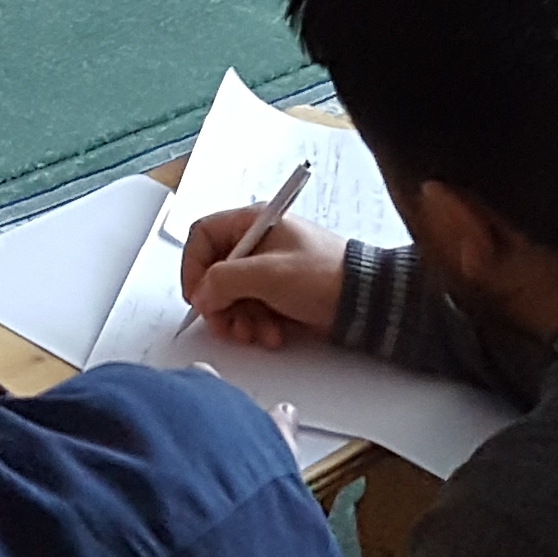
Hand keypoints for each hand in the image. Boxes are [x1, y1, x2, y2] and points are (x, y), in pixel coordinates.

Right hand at [181, 202, 347, 350]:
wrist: (363, 301)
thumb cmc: (325, 275)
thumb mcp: (267, 274)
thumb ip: (224, 281)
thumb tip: (202, 293)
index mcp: (254, 223)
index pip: (204, 236)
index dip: (193, 266)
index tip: (197, 296)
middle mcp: (258, 243)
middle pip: (215, 272)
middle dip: (219, 303)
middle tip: (225, 323)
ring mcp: (268, 269)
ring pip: (231, 296)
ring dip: (239, 320)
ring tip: (255, 332)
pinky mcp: (278, 293)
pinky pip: (251, 309)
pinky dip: (256, 325)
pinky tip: (272, 333)